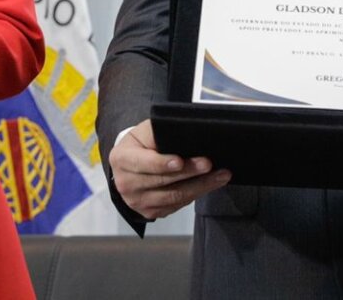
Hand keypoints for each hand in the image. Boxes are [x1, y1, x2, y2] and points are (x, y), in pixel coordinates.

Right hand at [108, 120, 230, 220]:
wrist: (130, 165)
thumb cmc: (142, 144)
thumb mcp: (145, 131)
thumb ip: (160, 131)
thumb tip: (186, 130)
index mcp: (121, 159)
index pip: (143, 163)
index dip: (162, 163)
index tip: (180, 160)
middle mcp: (125, 183)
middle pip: (162, 181)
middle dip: (190, 172)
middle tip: (210, 164)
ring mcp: (136, 201)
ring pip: (173, 196)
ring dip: (200, 186)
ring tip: (221, 175)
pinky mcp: (149, 212)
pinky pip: (176, 205)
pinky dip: (195, 194)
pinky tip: (209, 185)